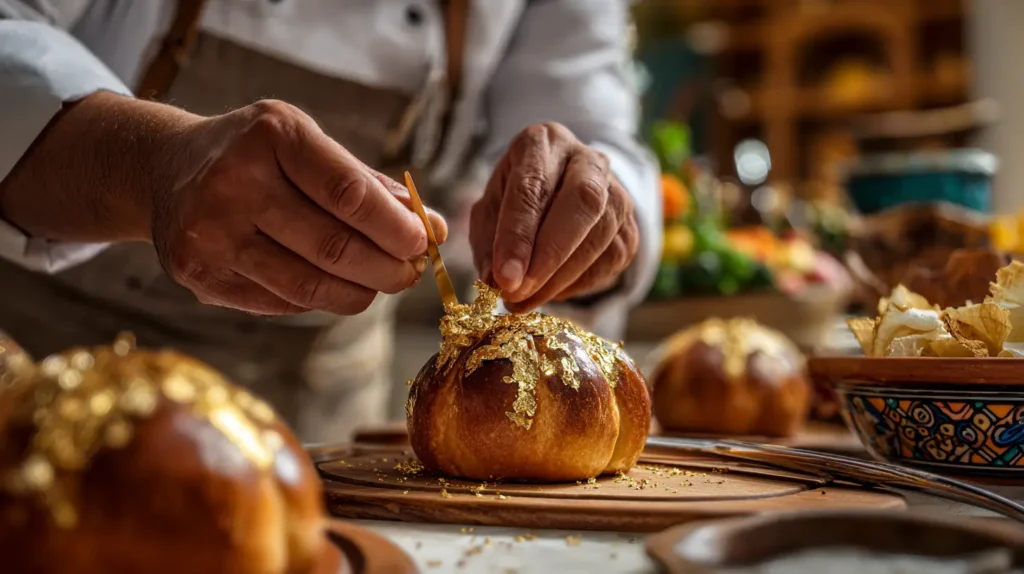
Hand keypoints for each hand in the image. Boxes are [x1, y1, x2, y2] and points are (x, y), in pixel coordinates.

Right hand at [153, 100, 446, 315]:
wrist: (164, 170)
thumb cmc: (257, 155)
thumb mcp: (309, 145)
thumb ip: (370, 185)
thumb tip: (435, 229)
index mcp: (270, 136)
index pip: (349, 193)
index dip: (396, 227)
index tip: (423, 242)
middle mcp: (231, 182)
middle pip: (334, 247)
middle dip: (387, 268)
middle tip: (409, 273)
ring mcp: (210, 233)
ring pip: (309, 285)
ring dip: (360, 292)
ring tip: (381, 284)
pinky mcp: (199, 276)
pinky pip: (282, 302)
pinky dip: (320, 298)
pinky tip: (334, 286)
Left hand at [469, 123, 638, 310]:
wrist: (558, 193)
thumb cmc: (517, 199)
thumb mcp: (489, 210)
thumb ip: (488, 242)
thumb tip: (495, 282)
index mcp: (543, 142)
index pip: (533, 186)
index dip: (518, 236)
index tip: (503, 277)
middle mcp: (587, 159)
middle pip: (583, 201)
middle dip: (549, 255)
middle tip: (518, 292)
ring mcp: (617, 191)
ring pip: (600, 234)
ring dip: (559, 278)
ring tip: (524, 301)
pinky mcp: (630, 226)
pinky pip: (611, 259)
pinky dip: (577, 284)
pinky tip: (550, 292)